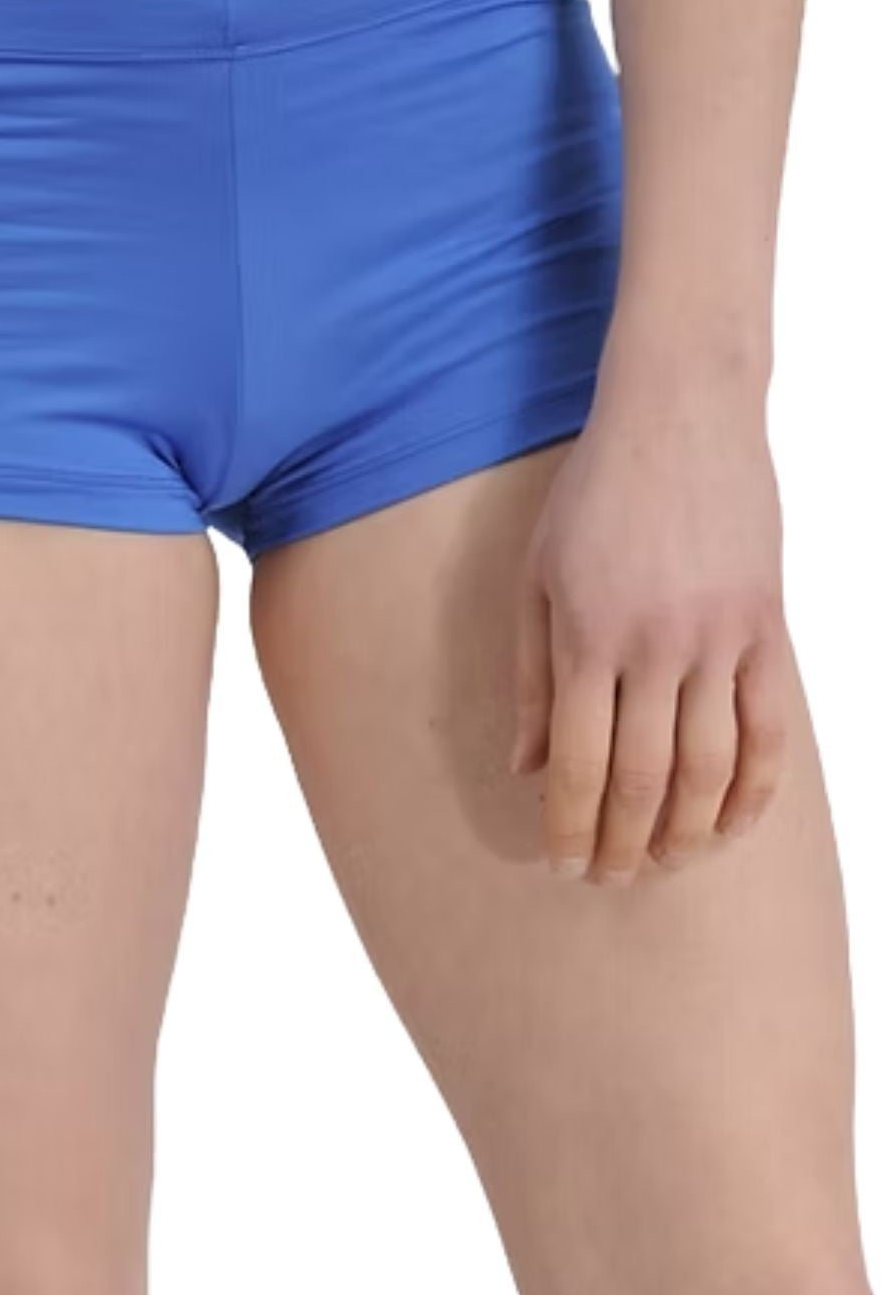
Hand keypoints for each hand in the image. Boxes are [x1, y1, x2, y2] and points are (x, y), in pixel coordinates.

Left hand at [511, 381, 791, 885]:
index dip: (567, 827)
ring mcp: (719, 638)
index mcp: (587, 635)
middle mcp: (655, 645)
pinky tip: (732, 826)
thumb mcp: (536, 576)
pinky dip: (755, 791)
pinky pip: (770, 731)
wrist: (680, 414)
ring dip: (687, 833)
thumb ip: (531, 677)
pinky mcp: (768, 628)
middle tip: (608, 879)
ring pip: (711, 770)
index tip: (559, 864)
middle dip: (621, 844)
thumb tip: (523, 769)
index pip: (576, 763)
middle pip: (641, 779)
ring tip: (663, 863)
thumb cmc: (593, 494)